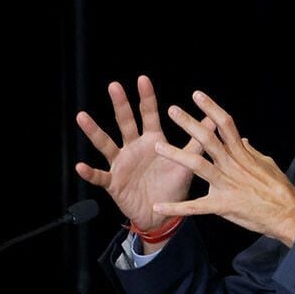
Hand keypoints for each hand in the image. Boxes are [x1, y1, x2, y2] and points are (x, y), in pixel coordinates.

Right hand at [75, 75, 211, 231]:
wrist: (163, 214)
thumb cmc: (173, 185)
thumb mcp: (187, 161)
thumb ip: (198, 141)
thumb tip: (214, 120)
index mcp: (153, 141)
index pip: (149, 114)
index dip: (146, 98)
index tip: (143, 79)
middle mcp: (134, 148)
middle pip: (125, 122)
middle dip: (121, 104)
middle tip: (114, 85)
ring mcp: (122, 164)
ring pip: (106, 144)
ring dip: (94, 131)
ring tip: (82, 117)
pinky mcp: (114, 182)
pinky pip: (100, 176)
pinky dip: (90, 172)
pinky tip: (80, 166)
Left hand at [151, 90, 294, 246]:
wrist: (287, 213)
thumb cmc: (280, 189)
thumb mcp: (267, 164)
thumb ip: (251, 151)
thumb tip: (242, 139)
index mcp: (242, 154)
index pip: (226, 124)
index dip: (211, 108)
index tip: (197, 95)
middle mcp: (232, 165)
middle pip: (208, 139)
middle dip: (189, 123)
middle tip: (173, 110)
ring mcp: (226, 184)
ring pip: (197, 166)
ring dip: (176, 155)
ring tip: (157, 146)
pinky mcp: (222, 205)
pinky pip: (195, 206)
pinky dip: (176, 207)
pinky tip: (158, 207)